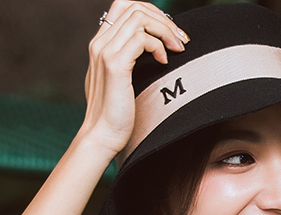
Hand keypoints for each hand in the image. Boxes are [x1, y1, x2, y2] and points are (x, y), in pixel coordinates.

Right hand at [80, 1, 189, 154]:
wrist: (101, 136)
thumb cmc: (115, 115)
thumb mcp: (121, 81)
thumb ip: (128, 60)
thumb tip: (152, 48)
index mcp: (101, 44)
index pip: (125, 7)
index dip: (152, 13)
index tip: (171, 33)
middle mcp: (100, 43)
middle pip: (133, 6)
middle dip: (163, 18)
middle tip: (181, 39)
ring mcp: (105, 52)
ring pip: (139, 18)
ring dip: (164, 30)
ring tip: (177, 49)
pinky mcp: (115, 65)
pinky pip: (141, 39)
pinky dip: (158, 45)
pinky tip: (163, 61)